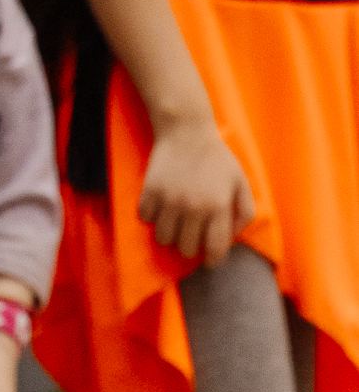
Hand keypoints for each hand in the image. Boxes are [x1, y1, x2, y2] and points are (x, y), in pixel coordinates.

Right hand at [138, 118, 252, 264]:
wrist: (186, 131)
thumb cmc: (218, 158)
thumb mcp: (241, 182)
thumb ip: (245, 212)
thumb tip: (233, 236)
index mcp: (217, 207)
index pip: (214, 249)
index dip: (212, 260)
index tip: (209, 259)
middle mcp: (193, 208)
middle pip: (185, 248)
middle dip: (190, 247)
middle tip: (191, 236)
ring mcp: (169, 200)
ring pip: (163, 238)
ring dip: (169, 235)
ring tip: (175, 225)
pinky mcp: (150, 191)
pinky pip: (145, 218)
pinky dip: (151, 217)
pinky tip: (160, 207)